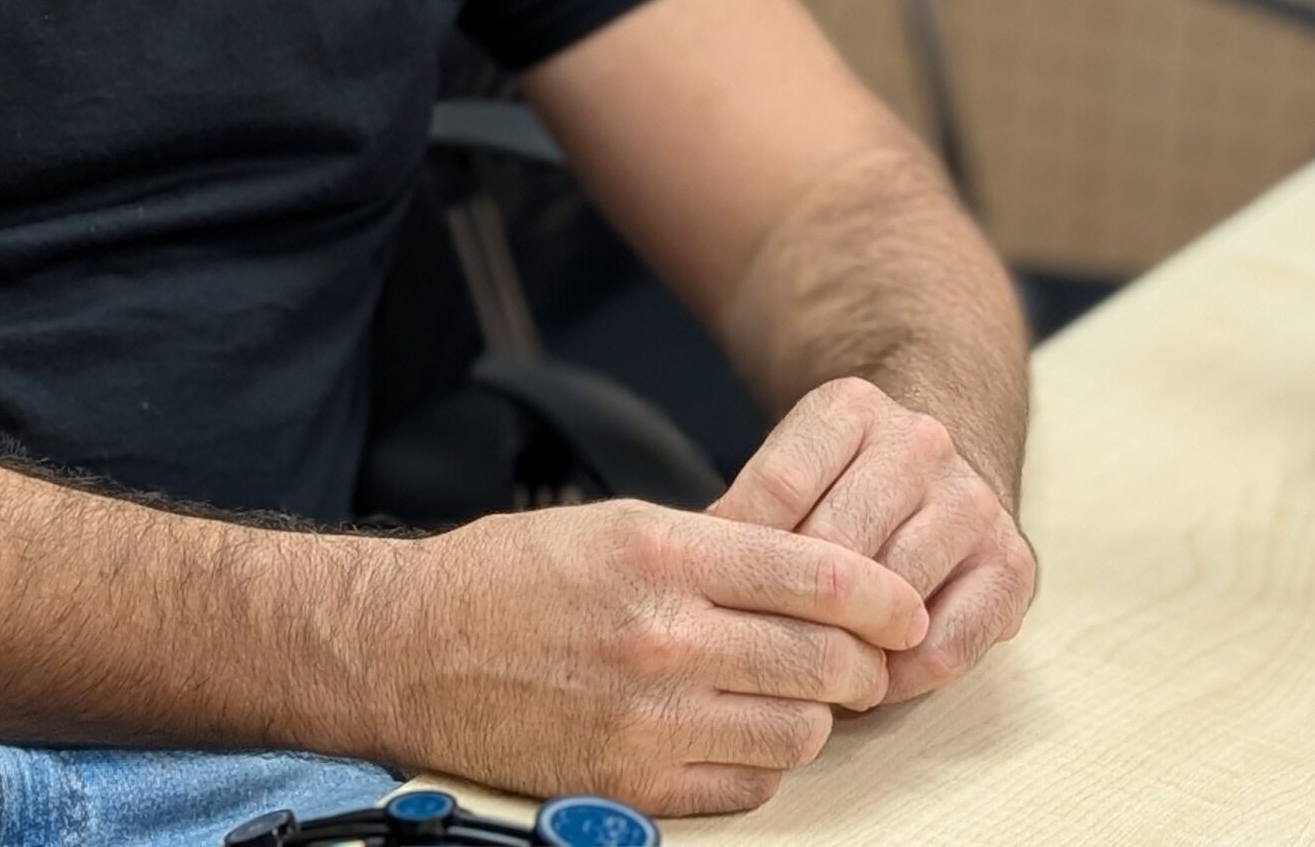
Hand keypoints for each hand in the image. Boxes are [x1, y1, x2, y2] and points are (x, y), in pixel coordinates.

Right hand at [355, 497, 927, 816]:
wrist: (409, 649)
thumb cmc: (510, 579)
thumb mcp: (620, 524)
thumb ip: (722, 548)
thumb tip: (823, 578)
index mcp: (664, 553)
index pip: (822, 579)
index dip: (886, 598)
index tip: (905, 609)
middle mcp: (663, 637)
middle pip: (827, 662)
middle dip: (861, 662)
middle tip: (858, 659)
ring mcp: (648, 720)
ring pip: (799, 732)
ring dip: (809, 716)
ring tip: (783, 696)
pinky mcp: (630, 785)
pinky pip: (749, 789)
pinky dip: (758, 766)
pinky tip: (732, 735)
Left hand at [713, 376, 1034, 702]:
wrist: (940, 468)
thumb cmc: (841, 488)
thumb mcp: (791, 469)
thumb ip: (749, 515)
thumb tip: (695, 578)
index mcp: (850, 408)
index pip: (776, 491)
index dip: (738, 558)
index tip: (717, 601)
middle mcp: (921, 443)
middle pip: (835, 548)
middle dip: (794, 612)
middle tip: (762, 654)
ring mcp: (972, 501)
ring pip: (893, 596)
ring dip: (849, 648)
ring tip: (814, 671)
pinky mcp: (1013, 563)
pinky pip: (949, 642)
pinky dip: (905, 675)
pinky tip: (876, 676)